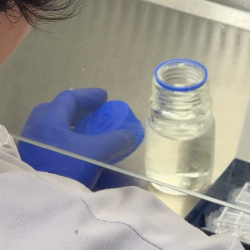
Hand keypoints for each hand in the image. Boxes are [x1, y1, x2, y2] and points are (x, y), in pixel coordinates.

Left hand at [18, 88, 137, 188]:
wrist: (42, 206)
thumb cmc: (65, 171)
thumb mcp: (95, 153)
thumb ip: (115, 140)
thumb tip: (131, 134)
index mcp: (49, 122)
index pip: (70, 98)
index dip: (89, 95)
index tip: (105, 96)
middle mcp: (39, 133)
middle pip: (60, 113)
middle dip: (80, 111)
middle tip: (95, 113)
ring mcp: (37, 149)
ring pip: (58, 132)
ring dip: (77, 130)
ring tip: (94, 133)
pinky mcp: (39, 164)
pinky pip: (56, 148)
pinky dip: (73, 148)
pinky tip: (87, 156)